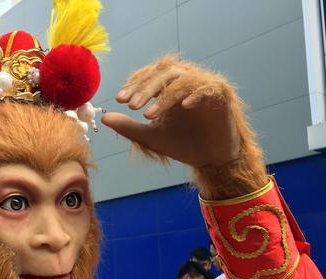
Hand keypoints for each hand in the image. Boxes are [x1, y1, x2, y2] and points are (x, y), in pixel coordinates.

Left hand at [102, 55, 241, 168]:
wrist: (210, 159)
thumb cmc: (182, 144)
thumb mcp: (151, 137)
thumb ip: (129, 127)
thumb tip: (104, 118)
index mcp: (167, 87)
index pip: (148, 76)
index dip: (134, 84)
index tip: (119, 101)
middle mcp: (184, 81)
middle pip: (163, 72)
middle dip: (145, 87)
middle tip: (131, 105)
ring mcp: (203, 86)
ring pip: (182, 80)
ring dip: (164, 96)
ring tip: (149, 115)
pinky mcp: (221, 95)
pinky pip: (207, 88)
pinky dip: (195, 95)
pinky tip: (183, 107)